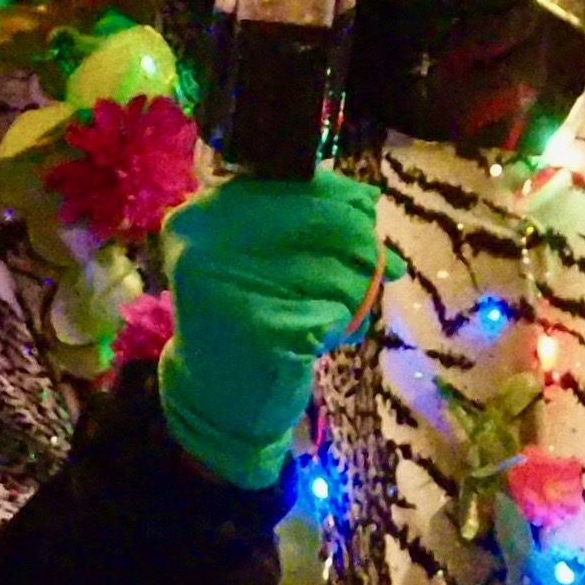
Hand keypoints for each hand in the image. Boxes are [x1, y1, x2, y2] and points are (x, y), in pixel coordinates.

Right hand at [155, 172, 383, 489]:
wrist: (214, 400)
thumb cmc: (245, 315)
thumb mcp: (255, 254)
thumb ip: (301, 216)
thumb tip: (369, 199)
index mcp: (201, 218)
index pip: (290, 184)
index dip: (340, 196)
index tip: (367, 208)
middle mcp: (208, 248)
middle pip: (326, 226)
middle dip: (363, 248)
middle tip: (383, 267)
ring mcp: (233, 292)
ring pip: (340, 272)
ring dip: (357, 295)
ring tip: (337, 312)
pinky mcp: (265, 335)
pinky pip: (338, 313)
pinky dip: (346, 326)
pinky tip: (325, 338)